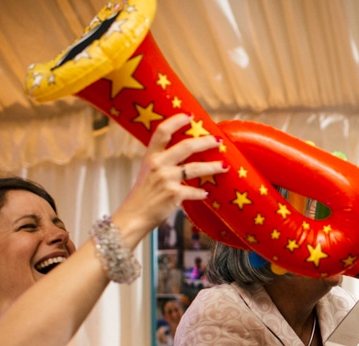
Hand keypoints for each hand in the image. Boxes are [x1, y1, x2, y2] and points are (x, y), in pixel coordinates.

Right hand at [111, 114, 226, 243]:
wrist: (134, 216)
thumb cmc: (142, 196)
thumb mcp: (147, 173)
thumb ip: (162, 163)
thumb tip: (184, 156)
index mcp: (150, 156)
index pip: (162, 131)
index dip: (177, 120)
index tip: (190, 116)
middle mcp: (158, 165)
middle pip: (186, 146)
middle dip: (205, 142)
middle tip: (218, 141)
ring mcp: (166, 179)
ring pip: (196, 168)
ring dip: (213, 167)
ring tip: (224, 166)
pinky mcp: (174, 195)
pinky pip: (195, 191)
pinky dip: (202, 193)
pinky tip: (206, 193)